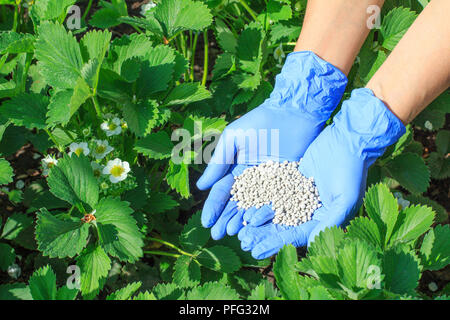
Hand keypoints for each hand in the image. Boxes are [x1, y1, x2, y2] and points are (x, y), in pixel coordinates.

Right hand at [196, 51, 346, 239]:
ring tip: (234, 234)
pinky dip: (266, 215)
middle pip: (236, 204)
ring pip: (254, 207)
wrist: (293, 113)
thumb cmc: (261, 122)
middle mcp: (252, 180)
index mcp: (236, 169)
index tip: (205, 222)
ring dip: (242, 221)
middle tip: (217, 235)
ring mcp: (270, 185)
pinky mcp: (288, 185)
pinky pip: (276, 203)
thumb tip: (202, 186)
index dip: (213, 207)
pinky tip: (257, 226)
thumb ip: (218, 162)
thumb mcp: (233, 139)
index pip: (222, 192)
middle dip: (225, 219)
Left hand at [239, 88, 405, 258]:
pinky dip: (259, 199)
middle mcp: (308, 211)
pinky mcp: (291, 180)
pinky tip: (243, 204)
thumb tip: (310, 245)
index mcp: (321, 220)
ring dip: (257, 219)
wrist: (348, 141)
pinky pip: (271, 192)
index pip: (294, 236)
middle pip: (280, 226)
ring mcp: (297, 195)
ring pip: (273, 210)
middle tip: (242, 242)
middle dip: (261, 235)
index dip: (274, 244)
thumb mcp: (345, 199)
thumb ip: (328, 222)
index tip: (255, 252)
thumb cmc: (352, 171)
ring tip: (239, 228)